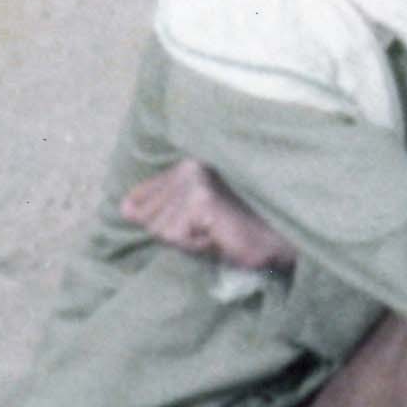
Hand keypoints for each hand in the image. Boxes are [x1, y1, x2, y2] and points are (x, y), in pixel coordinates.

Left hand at [122, 159, 293, 270]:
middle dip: (176, 232)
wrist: (282, 236)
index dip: (164, 221)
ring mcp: (194, 179)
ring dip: (188, 239)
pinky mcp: (200, 198)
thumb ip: (162, 204)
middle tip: (213, 227)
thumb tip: (124, 208)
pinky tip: (220, 234)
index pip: (140, 198)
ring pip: (160, 229)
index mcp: (187, 163)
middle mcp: (188, 164)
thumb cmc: (243, 227)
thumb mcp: (197, 213)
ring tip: (219, 229)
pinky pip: (176, 236)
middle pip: (147, 218)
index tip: (201, 223)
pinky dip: (197, 244)